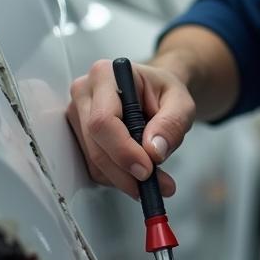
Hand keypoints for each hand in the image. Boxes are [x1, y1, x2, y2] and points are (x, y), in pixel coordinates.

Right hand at [66, 58, 195, 198]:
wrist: (155, 93)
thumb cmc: (164, 92)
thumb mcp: (181, 102)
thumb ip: (172, 123)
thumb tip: (154, 150)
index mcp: (105, 75)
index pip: (103, 120)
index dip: (123, 151)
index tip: (146, 170)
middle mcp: (84, 93)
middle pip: (96, 146)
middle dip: (126, 173)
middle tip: (156, 185)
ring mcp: (78, 115)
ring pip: (94, 162)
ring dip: (125, 179)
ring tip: (156, 180)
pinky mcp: (79, 136)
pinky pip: (95, 168)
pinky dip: (118, 177)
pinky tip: (138, 173)